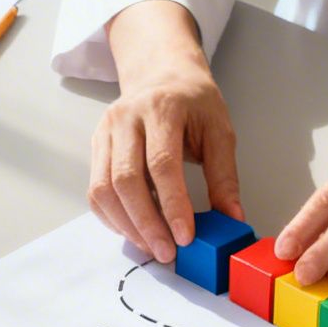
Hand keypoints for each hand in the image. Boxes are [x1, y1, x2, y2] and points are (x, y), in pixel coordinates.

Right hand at [91, 0, 243, 262]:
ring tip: (152, 247)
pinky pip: (95, 190)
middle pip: (126, 180)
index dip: (173, 205)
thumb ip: (224, 176)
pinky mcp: (96, 146)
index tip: (186, 236)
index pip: (162, 164)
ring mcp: (105, 132)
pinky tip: (134, 230)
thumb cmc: (193, 102)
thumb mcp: (220, 130)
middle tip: (168, 252)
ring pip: (104, 189)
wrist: (162, 73)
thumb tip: (232, 218)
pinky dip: (112, 217)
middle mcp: (126, 118)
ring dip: (127, 226)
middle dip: (146, 223)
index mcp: (161, 109)